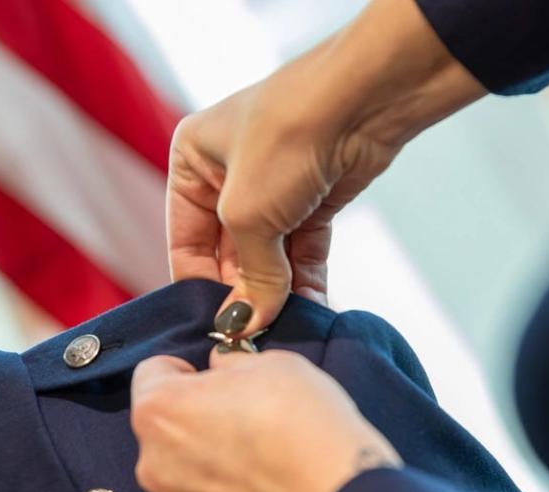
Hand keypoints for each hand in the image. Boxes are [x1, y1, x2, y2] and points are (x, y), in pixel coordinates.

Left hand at [130, 348, 400, 491]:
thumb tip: (220, 368)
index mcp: (159, 410)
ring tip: (259, 460)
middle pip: (164, 430)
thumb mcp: (271, 363)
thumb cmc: (303, 419)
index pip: (150, 374)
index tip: (212, 379)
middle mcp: (154, 463)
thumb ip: (231, 365)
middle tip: (243, 419)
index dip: (183, 371)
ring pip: (183, 474)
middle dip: (193, 421)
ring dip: (207, 463)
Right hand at [167, 0, 484, 335]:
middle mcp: (228, 176)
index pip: (185, 243)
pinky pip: (302, 252)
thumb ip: (250, 276)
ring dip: (278, 294)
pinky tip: (310, 312)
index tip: (219, 327)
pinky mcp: (313, 199)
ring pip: (269, 257)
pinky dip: (306, 282)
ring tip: (285, 331)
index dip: (201, 288)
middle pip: (228, 255)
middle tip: (255, 336)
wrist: (364, 98)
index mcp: (191, 164)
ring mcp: (273, 189)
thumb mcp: (249, 215)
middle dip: (244, 294)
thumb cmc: (285, 139)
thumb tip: (247, 325)